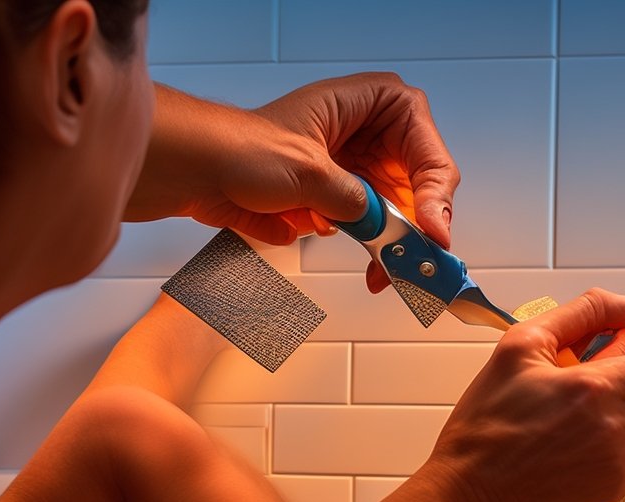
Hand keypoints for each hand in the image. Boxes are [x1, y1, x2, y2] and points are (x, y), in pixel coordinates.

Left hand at [128, 76, 458, 292]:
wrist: (189, 171)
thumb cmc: (236, 148)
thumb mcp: (307, 173)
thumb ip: (356, 201)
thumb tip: (386, 227)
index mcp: (371, 104)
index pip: (426, 148)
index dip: (436, 191)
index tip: (433, 231)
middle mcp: (368, 134)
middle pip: (419, 184)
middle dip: (418, 227)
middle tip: (419, 263)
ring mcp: (354, 167)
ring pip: (397, 212)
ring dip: (394, 245)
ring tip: (390, 274)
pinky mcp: (337, 199)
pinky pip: (369, 228)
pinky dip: (369, 250)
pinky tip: (364, 265)